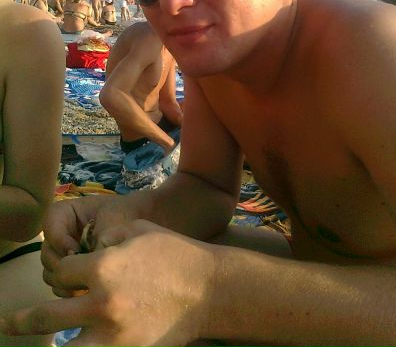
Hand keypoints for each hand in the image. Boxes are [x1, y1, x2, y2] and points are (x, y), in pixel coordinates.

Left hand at [1, 221, 214, 346]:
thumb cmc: (174, 252)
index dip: (61, 268)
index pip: (63, 271)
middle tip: (8, 323)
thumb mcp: (138, 229)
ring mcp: (113, 334)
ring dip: (48, 346)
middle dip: (23, 320)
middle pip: (49, 315)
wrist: (207, 288)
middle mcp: (100, 302)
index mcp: (103, 268)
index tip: (65, 270)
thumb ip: (107, 238)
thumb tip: (91, 250)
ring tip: (37, 346)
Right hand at [41, 195, 137, 296]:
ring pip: (51, 273)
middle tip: (82, 274)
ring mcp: (64, 255)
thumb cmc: (125, 217)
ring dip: (65, 281)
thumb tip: (84, 272)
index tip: (77, 252)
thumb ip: (95, 244)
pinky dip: (70, 290)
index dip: (59, 240)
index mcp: (65, 214)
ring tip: (87, 284)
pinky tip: (88, 292)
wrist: (141, 224)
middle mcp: (60, 235)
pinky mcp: (71, 272)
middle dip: (62, 266)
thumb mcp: (111, 224)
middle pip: (47, 254)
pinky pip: (60, 286)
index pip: (50, 225)